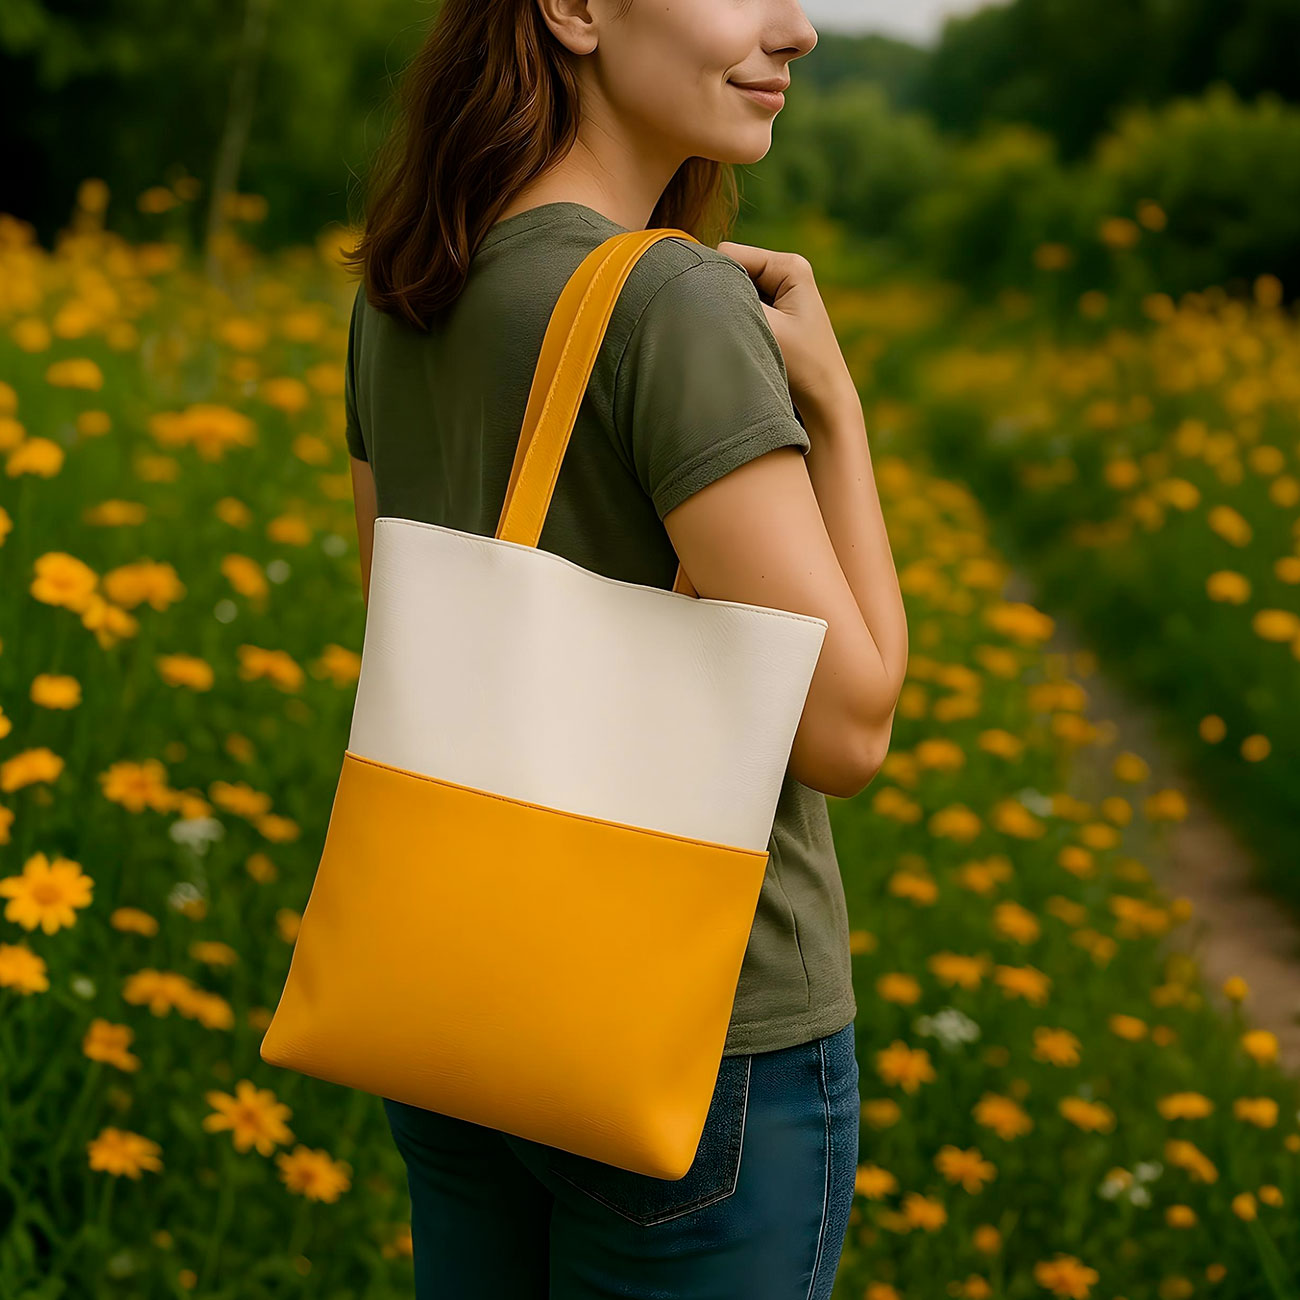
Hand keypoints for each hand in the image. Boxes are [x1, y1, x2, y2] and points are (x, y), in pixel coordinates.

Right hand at [716, 240, 854, 422]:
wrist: (825, 403)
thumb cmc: (803, 367)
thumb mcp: (764, 327)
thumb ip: (731, 300)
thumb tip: (694, 281)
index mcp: (790, 266)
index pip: (729, 254)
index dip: (713, 278)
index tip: (714, 312)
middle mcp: (786, 272)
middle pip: (731, 270)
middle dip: (721, 295)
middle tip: (728, 328)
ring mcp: (780, 292)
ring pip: (732, 291)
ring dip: (728, 312)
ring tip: (738, 338)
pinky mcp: (774, 313)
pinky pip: (740, 307)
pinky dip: (736, 323)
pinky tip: (742, 342)